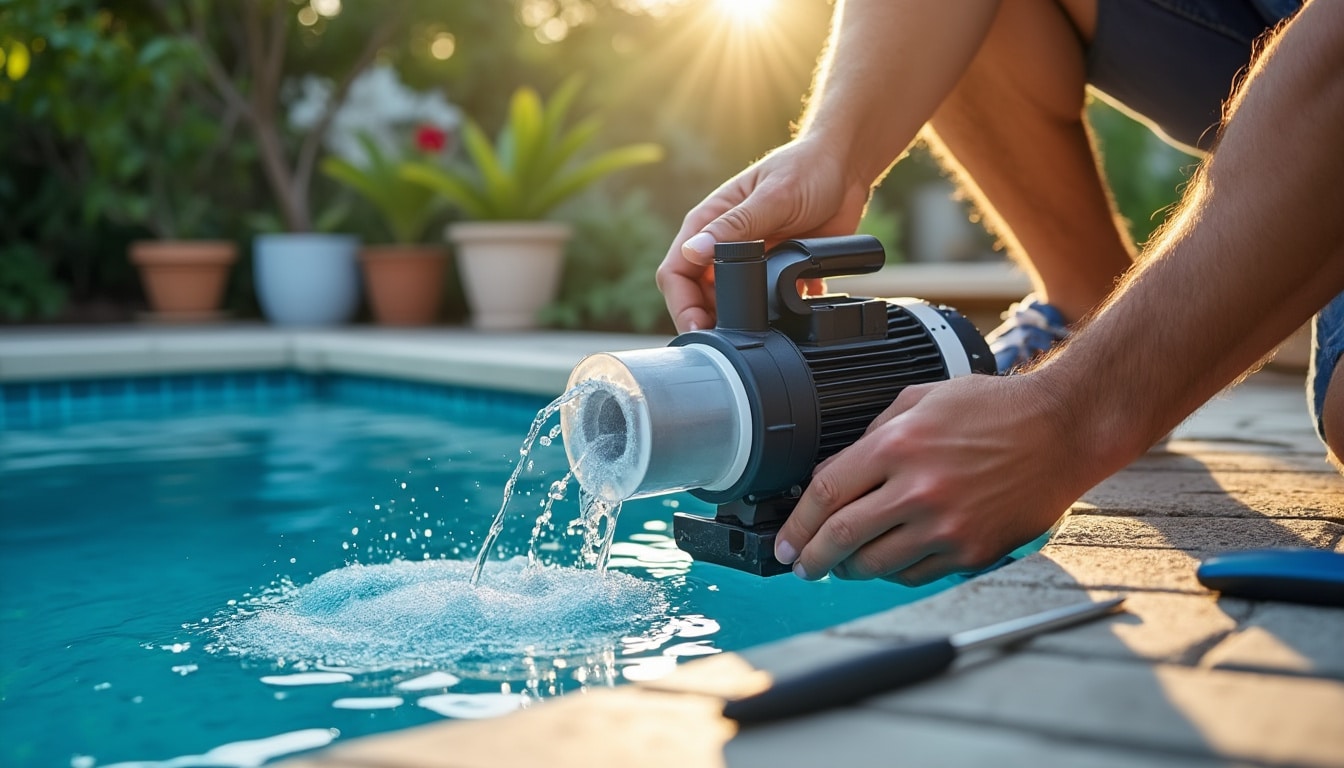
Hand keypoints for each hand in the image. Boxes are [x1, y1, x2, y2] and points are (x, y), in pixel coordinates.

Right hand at [656, 137, 872, 331]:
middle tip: (725, 340)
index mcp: (709, 221)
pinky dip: (767, 315)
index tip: (698, 327)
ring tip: (752, 333)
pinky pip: (760, 302)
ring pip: (725, 302)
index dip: (681, 304)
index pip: (676, 270)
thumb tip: (695, 251)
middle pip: (695, 294)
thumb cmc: (806, 169)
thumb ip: (735, 227)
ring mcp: (747, 258)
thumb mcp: (772, 198)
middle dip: (705, 320)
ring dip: (734, 321)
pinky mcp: (773, 268)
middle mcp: (722, 242)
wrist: (846, 168)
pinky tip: (782, 321)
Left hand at [772, 374, 1105, 585]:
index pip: (826, 495)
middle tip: (800, 566)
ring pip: (874, 565)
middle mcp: (918, 490)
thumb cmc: (995, 409)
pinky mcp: (971, 552)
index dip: (796, 524)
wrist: (1062, 429)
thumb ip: (874, 434)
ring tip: (839, 566)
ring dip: (848, 569)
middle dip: (810, 559)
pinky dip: (892, 571)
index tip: (785, 542)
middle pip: (841, 538)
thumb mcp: (922, 399)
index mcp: (898, 446)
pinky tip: (886, 561)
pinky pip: (915, 573)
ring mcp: (946, 526)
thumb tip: (834, 473)